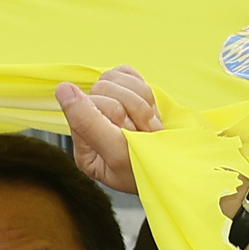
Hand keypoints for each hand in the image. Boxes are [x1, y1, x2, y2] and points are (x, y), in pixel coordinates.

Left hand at [55, 65, 159, 197]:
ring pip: (115, 78)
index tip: (137, 137)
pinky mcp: (127, 97)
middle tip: (147, 133)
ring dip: (142, 102)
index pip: (89, 102)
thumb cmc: (153, 172)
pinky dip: (144, 92)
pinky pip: (127, 75)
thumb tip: (63, 89)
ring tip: (151, 126)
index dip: (117, 115)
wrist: (185, 175)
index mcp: (84, 141)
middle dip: (132, 108)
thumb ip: (88, 122)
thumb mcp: (117, 153)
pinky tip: (151, 114)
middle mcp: (93, 123)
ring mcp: (111, 108)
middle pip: (102, 87)